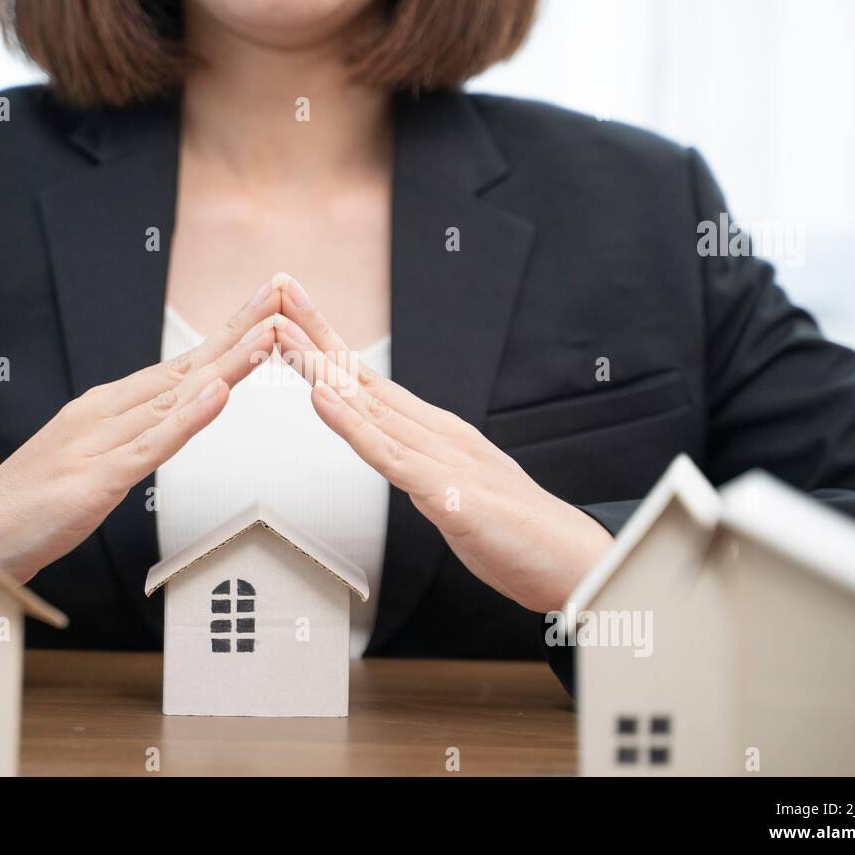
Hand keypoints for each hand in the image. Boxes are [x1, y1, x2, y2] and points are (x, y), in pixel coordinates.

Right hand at [0, 281, 282, 583]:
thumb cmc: (32, 502)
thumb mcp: (91, 460)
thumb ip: (130, 437)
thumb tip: (172, 419)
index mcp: (108, 408)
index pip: (180, 367)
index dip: (227, 338)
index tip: (266, 310)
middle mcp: (106, 413)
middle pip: (186, 367)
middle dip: (238, 330)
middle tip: (281, 294)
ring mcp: (101, 442)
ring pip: (177, 397)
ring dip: (228, 364)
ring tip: (269, 334)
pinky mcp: (96, 479)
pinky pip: (152, 446)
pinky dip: (189, 418)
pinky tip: (218, 393)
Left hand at [273, 273, 611, 612]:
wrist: (575, 562)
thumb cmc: (520, 534)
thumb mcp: (457, 493)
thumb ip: (425, 469)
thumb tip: (395, 456)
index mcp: (436, 434)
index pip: (370, 385)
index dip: (328, 348)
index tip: (293, 315)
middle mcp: (436, 435)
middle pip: (363, 380)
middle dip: (316, 335)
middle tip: (278, 293)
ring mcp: (442, 460)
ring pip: (368, 407)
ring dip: (320, 369)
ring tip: (283, 333)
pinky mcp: (447, 494)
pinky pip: (389, 457)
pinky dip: (352, 427)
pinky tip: (322, 400)